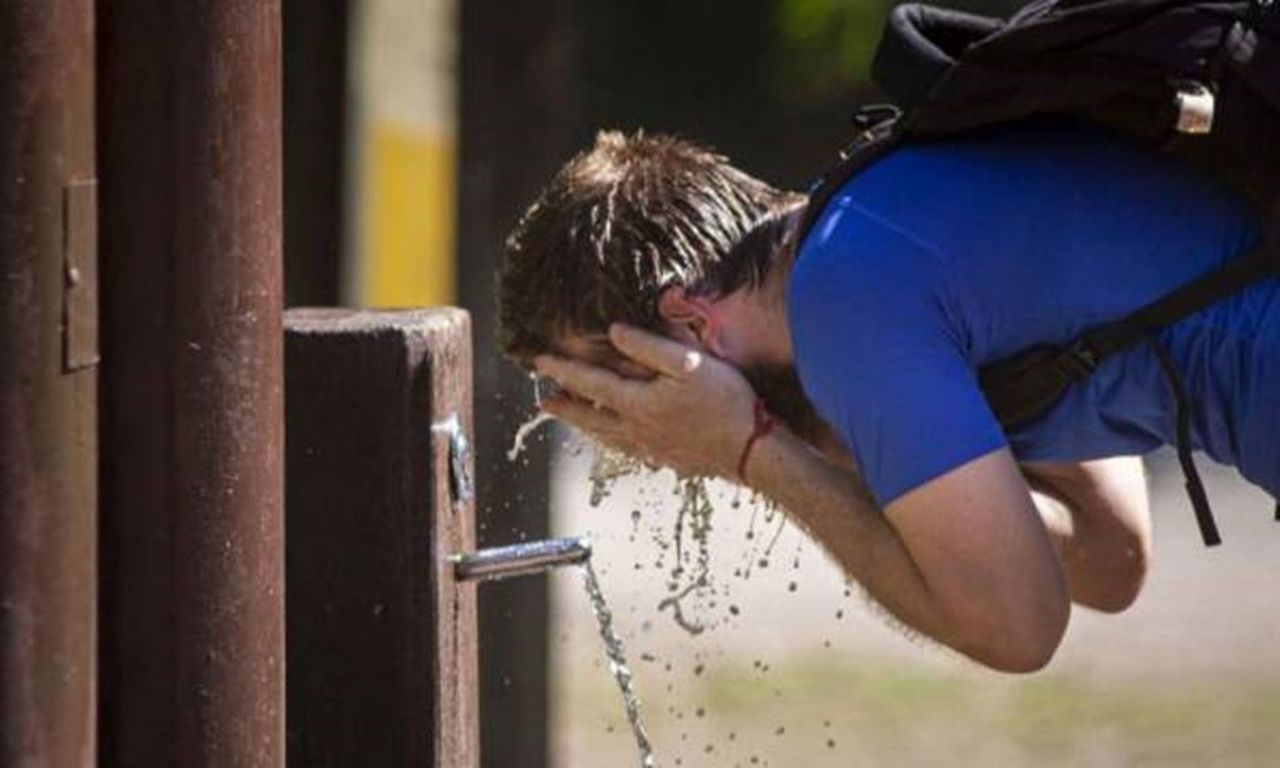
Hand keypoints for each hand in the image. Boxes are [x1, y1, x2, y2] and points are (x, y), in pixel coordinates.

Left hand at [534, 323, 757, 478]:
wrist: (752, 450)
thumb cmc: (725, 401)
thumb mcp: (689, 363)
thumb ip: (648, 346)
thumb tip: (614, 332)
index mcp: (638, 403)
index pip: (590, 384)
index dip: (564, 371)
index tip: (541, 362)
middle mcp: (637, 429)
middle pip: (591, 417)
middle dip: (566, 407)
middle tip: (544, 401)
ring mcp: (652, 448)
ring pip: (607, 436)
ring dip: (585, 425)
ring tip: (571, 419)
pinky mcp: (669, 459)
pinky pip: (629, 449)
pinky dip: (613, 441)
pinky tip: (619, 439)